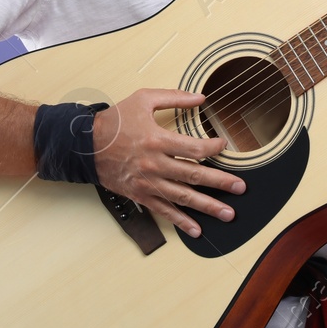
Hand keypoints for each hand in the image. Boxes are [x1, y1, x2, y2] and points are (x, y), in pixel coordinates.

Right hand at [91, 89, 244, 237]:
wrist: (85, 145)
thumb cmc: (114, 121)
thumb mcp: (144, 100)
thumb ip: (174, 97)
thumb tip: (201, 97)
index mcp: (158, 140)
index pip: (195, 148)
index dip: (214, 148)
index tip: (224, 145)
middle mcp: (155, 164)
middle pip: (195, 175)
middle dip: (221, 183)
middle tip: (241, 188)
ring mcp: (148, 183)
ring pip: (183, 197)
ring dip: (208, 207)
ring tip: (228, 214)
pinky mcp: (141, 195)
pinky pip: (164, 210)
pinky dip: (181, 222)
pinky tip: (196, 230)